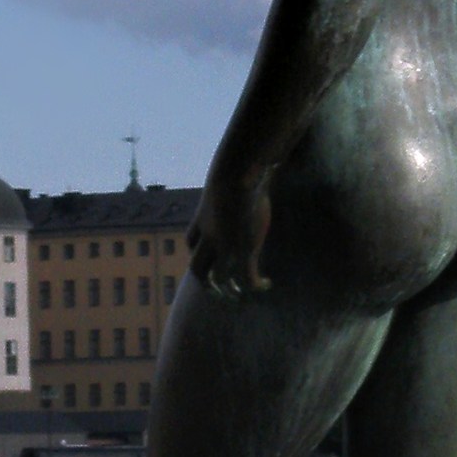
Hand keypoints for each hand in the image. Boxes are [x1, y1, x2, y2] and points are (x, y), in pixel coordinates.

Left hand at [188, 168, 272, 303]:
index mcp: (203, 219)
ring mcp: (224, 247)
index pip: (190, 240)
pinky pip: (246, 278)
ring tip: (238, 297)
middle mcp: (209, 237)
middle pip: (196, 267)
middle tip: (217, 291)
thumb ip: (236, 175)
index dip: (196, 249)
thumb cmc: (235, 168)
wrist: (236, 176)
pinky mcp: (243, 252)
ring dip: (226, 291)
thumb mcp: (229, 175)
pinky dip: (254, 285)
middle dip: (204, 281)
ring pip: (217, 279)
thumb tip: (255, 159)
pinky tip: (266, 285)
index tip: (207, 252)